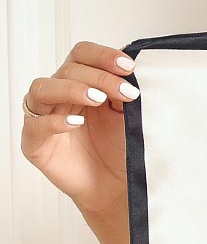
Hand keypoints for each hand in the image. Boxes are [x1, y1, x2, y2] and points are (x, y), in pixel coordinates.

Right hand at [20, 42, 138, 218]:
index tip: (128, 65)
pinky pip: (36, 125)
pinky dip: (55, 121)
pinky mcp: (35, 143)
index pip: (82, 55)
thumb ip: (125, 90)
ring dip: (72, 89)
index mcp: (81, 83)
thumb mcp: (128, 115)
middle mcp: (59, 95)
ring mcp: (43, 117)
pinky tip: (77, 123)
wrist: (117, 188)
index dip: (102, 55)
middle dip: (100, 77)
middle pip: (68, 69)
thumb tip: (134, 63)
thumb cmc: (120, 150)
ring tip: (98, 99)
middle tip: (127, 92)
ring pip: (43, 88)